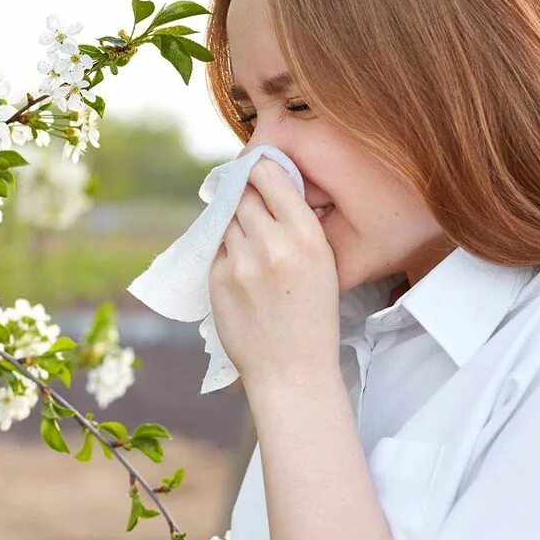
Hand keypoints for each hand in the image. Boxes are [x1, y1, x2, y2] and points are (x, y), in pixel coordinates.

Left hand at [208, 159, 340, 397]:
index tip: (256, 169)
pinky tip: (242, 271)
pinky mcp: (218, 279)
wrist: (292, 370)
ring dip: (234, 224)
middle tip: (250, 205)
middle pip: (243, 194)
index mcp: (306, 235)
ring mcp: (240, 262)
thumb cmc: (312, 317)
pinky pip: (217, 248)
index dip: (259, 168)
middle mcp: (271, 243)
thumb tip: (267, 186)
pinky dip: (226, 252)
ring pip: (227, 220)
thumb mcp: (323, 263)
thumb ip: (297, 225)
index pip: (270, 176)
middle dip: (245, 195)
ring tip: (251, 246)